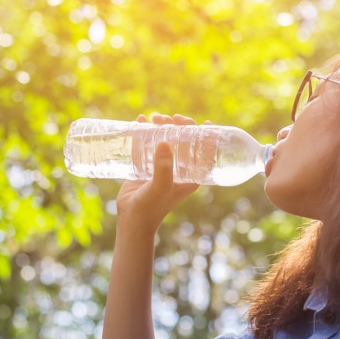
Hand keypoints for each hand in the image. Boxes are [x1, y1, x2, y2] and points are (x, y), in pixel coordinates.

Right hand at [115, 113, 202, 232]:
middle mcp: (179, 169)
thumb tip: (165, 142)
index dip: (207, 136)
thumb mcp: (161, 187)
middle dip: (181, 126)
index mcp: (191, 175)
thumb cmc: (151, 207)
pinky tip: (139, 121)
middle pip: (185, 141)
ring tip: (155, 119)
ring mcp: (162, 166)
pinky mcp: (146, 165)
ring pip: (167, 140)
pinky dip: (145, 131)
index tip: (204, 123)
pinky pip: (147, 143)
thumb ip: (164, 168)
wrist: (132, 220)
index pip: (204, 152)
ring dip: (163, 126)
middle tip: (171, 119)